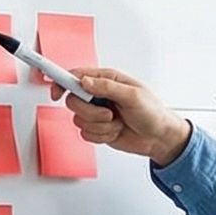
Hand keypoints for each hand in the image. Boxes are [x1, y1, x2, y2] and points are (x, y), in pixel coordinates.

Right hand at [62, 67, 191, 165]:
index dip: (61, 82)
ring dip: (100, 126)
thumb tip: (85, 81)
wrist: (159, 138)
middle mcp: (99, 95)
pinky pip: (85, 134)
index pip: (76, 76)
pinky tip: (115, 131)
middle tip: (109, 114)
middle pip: (73, 101)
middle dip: (90, 111)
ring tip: (117, 123)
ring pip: (78, 119)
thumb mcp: (133, 96)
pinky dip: (101, 136)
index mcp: (107, 80)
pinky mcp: (98, 129)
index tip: (55, 91)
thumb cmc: (152, 113)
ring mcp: (97, 112)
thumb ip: (107, 87)